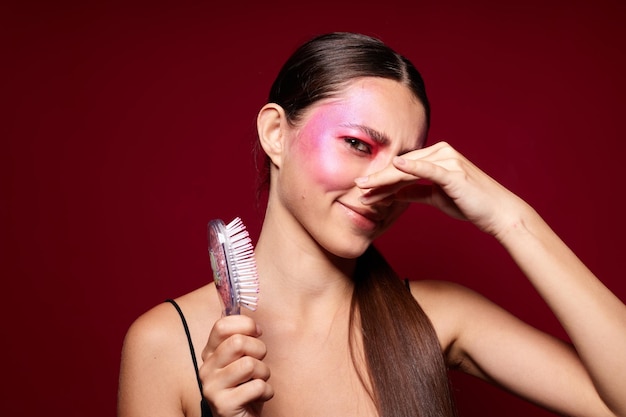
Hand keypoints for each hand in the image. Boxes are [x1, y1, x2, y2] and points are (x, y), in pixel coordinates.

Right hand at [200, 315, 273, 416]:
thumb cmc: (245, 386)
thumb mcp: (241, 359)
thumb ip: (241, 339)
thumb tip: (252, 322)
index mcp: (209, 353)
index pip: (222, 326)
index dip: (245, 325)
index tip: (257, 333)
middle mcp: (206, 368)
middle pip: (238, 342)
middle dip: (259, 349)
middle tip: (259, 361)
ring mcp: (212, 387)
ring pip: (249, 364)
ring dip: (264, 373)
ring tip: (259, 381)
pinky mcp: (223, 405)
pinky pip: (256, 387)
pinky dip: (266, 391)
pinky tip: (259, 396)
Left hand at [355, 141, 528, 237]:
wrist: (497, 213)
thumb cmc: (470, 204)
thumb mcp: (437, 197)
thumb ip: (416, 192)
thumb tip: (394, 193)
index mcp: (437, 157)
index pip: (402, 168)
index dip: (381, 179)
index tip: (363, 189)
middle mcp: (441, 153)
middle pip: (402, 166)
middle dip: (378, 178)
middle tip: (357, 186)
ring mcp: (448, 161)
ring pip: (409, 168)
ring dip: (385, 178)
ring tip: (366, 187)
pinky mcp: (454, 172)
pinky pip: (429, 168)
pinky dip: (412, 166)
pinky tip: (396, 165)